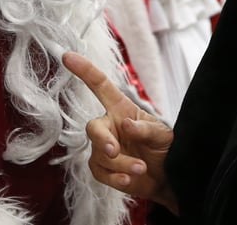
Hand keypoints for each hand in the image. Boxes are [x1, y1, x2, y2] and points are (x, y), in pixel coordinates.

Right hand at [62, 51, 177, 213]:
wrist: (168, 178)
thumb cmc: (166, 148)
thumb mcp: (163, 135)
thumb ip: (146, 129)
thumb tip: (126, 125)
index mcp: (122, 109)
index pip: (100, 85)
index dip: (84, 70)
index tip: (68, 56)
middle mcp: (110, 126)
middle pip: (92, 127)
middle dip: (102, 140)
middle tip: (114, 151)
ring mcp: (105, 148)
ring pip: (99, 155)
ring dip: (120, 164)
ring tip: (141, 168)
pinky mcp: (104, 169)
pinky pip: (99, 173)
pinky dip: (114, 178)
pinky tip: (128, 180)